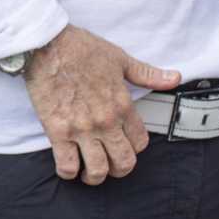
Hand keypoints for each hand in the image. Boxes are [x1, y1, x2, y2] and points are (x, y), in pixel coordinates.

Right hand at [23, 24, 180, 182]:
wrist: (45, 42)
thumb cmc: (79, 47)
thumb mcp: (118, 58)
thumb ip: (146, 73)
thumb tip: (174, 78)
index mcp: (122, 105)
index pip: (140, 143)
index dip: (133, 148)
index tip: (123, 144)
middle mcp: (106, 121)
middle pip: (123, 163)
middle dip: (119, 169)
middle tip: (109, 165)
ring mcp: (81, 128)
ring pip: (98, 169)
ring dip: (95, 176)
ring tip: (89, 172)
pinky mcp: (57, 130)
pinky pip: (67, 164)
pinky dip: (68, 172)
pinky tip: (68, 167)